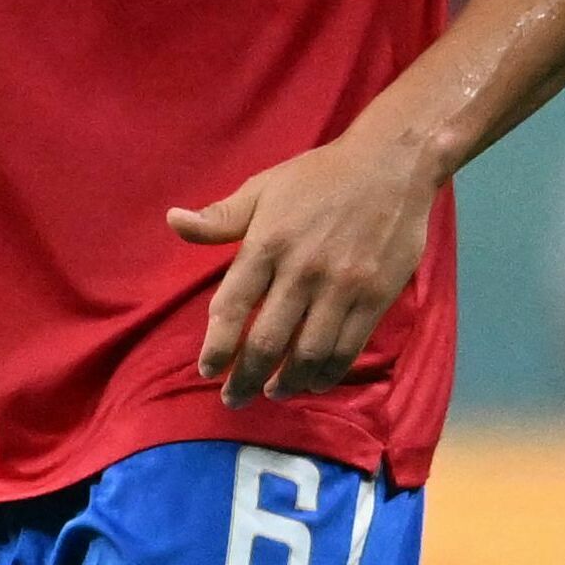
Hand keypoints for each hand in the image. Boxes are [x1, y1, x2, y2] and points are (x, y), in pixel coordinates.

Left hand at [169, 134, 436, 405]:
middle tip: (234, 399)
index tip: (208, 370)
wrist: (391, 164)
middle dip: (246, 379)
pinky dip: (327, 373)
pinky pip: (347, 348)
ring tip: (273, 392)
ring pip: (309, 354)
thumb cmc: (319, 176)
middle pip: (268, 342)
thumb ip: (220, 217)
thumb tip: (173, 221)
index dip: (217, 347)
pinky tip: (313, 381)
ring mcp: (341, 286)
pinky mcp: (375, 296)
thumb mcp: (263, 188)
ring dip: (287, 383)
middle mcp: (301, 270)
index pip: (231, 307)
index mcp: (267, 243)